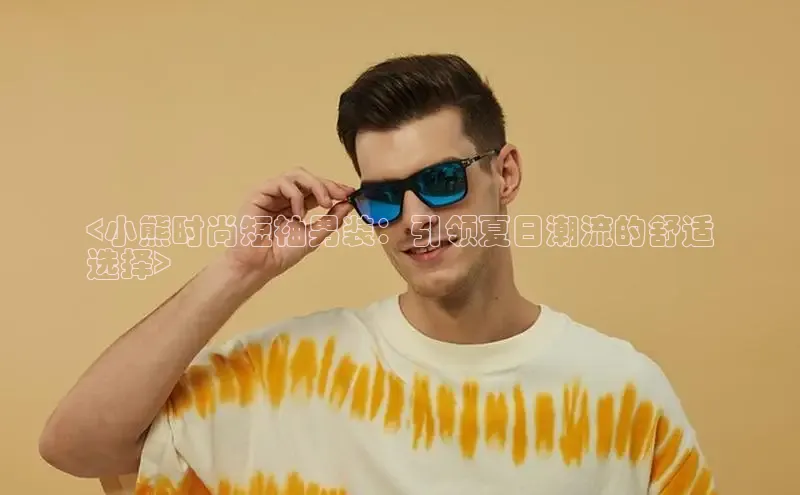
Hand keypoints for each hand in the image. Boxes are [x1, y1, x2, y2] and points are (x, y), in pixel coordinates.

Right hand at [220, 167, 354, 282]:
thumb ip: (331, 220)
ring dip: (315, 185)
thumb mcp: (314, 235)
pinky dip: (295, 196)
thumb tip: (349, 204)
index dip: (334, 188)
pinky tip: (298, 214)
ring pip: (296, 174)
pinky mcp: (259, 193)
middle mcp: (283, 196)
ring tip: (324, 203)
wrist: (260, 265)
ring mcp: (271, 193)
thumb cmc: (281, 253)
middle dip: (328, 184)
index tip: (350, 193)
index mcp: (296, 204)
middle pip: (308, 177)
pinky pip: (282, 183)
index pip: (317, 188)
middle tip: (341, 195)